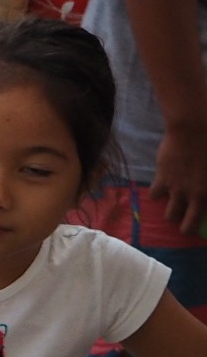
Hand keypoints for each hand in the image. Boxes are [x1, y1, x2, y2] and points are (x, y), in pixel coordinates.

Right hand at [149, 117, 206, 236]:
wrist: (193, 128)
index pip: (206, 217)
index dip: (203, 222)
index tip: (204, 218)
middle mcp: (195, 196)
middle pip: (187, 225)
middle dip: (187, 228)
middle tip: (187, 223)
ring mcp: (177, 189)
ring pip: (170, 214)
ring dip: (172, 213)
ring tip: (174, 206)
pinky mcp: (162, 180)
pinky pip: (156, 195)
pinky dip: (159, 194)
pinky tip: (163, 188)